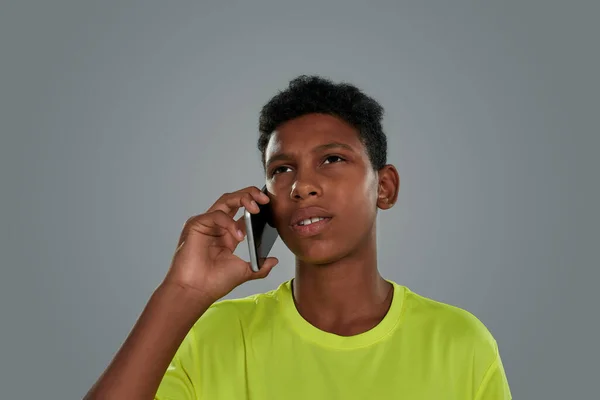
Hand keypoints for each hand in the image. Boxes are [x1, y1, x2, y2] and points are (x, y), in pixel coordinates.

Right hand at [162, 186, 278, 305]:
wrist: (196, 291)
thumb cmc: (214, 282)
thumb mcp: (245, 272)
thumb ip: (260, 266)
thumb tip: (274, 261)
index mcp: (227, 235)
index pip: (243, 212)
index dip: (256, 206)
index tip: (270, 206)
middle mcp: (217, 226)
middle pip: (233, 200)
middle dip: (250, 195)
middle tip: (264, 200)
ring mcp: (206, 224)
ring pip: (225, 200)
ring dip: (242, 199)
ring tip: (256, 208)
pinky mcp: (196, 225)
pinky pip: (216, 215)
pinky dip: (229, 222)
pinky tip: (238, 236)